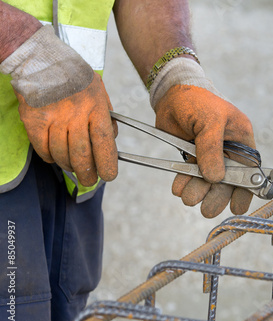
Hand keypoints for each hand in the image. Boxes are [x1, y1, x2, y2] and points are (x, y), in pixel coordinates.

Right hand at [1, 25, 117, 185]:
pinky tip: (54, 157)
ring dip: (68, 166)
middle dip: (88, 173)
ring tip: (72, 168)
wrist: (41, 60)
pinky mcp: (33, 120)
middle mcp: (75, 114)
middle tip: (90, 180)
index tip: (109, 175)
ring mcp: (53, 118)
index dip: (107, 162)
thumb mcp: (99, 90)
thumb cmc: (74, 75)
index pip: (104, 141)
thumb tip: (112, 139)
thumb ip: (107, 114)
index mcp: (95, 106)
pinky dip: (49, 157)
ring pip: (62, 154)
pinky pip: (42, 148)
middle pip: (82, 154)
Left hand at [154, 79, 255, 217]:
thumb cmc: (198, 101)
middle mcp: (229, 152)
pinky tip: (178, 188)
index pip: (249, 171)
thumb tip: (215, 178)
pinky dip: (185, 184)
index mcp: (241, 141)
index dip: (245, 191)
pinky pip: (192, 177)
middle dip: (216, 196)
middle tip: (205, 209)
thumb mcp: (210, 120)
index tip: (236, 207)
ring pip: (208, 182)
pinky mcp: (194, 158)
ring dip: (198, 192)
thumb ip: (212, 148)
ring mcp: (211, 157)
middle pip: (228, 182)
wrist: (171, 94)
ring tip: (187, 197)